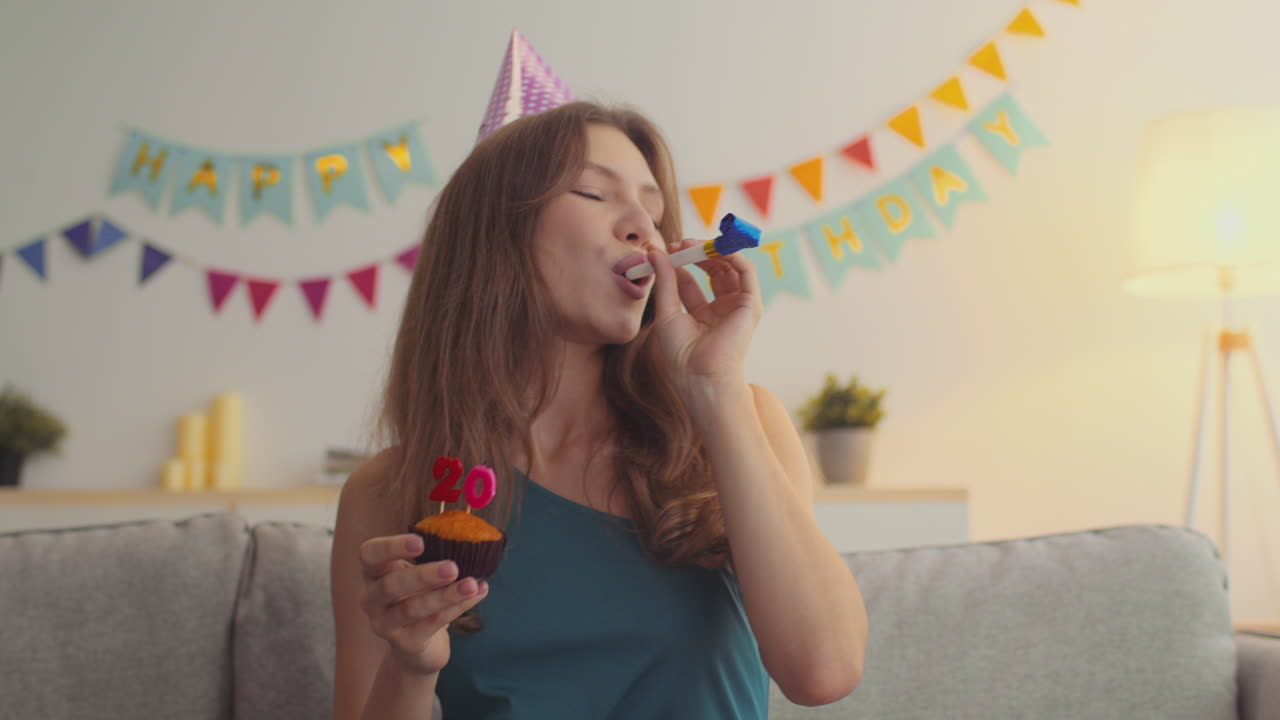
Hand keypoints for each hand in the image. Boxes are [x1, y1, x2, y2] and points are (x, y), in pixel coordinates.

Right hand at [358, 533, 488, 674]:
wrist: (415, 645)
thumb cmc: (415, 596)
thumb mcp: (417, 573)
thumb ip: (433, 556)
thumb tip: (467, 539)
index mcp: (373, 573)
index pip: (369, 555)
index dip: (391, 547)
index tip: (420, 542)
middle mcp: (371, 599)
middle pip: (390, 586)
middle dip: (422, 576)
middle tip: (452, 568)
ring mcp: (385, 624)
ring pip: (413, 609)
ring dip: (445, 596)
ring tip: (471, 585)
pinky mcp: (405, 643)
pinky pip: (432, 623)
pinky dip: (457, 607)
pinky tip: (476, 594)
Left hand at [648, 238, 762, 391]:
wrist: (700, 376)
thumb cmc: (682, 355)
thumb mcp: (667, 312)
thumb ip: (665, 282)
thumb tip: (655, 253)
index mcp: (702, 315)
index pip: (690, 281)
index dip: (678, 263)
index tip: (665, 251)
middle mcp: (722, 309)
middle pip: (712, 270)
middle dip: (695, 253)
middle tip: (678, 244)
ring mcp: (737, 306)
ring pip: (730, 267)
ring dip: (712, 251)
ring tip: (692, 244)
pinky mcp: (750, 304)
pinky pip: (746, 271)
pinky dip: (733, 255)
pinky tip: (714, 249)